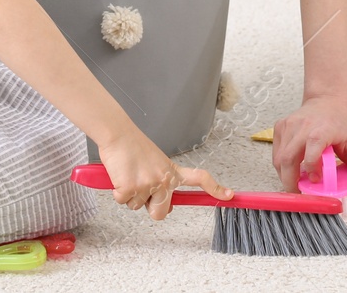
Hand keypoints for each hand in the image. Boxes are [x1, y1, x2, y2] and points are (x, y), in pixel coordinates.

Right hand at [96, 129, 232, 218]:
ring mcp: (148, 184)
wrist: (118, 134)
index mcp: (172, 171)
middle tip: (141, 190)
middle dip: (150, 208)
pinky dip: (117, 192)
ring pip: (137, 207)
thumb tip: (166, 209)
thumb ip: (163, 183)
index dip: (215, 189)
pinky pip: (122, 202)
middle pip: (160, 213)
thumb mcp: (156, 162)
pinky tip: (120, 176)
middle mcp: (164, 179)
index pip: (200, 179)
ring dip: (130, 195)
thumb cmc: (133, 146)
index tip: (229, 195)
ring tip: (129, 173)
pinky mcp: (130, 188)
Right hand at [270, 95, 346, 196]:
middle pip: (288, 159)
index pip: (310, 151)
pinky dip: (282, 165)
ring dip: (285, 175)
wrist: (328, 100)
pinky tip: (293, 168)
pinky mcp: (280, 127)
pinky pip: (276, 153)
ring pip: (278, 159)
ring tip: (297, 182)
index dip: (311, 169)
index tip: (316, 180)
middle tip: (300, 194)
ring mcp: (288, 126)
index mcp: (322, 130)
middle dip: (291, 182)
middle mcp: (302, 126)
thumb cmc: (341, 123)